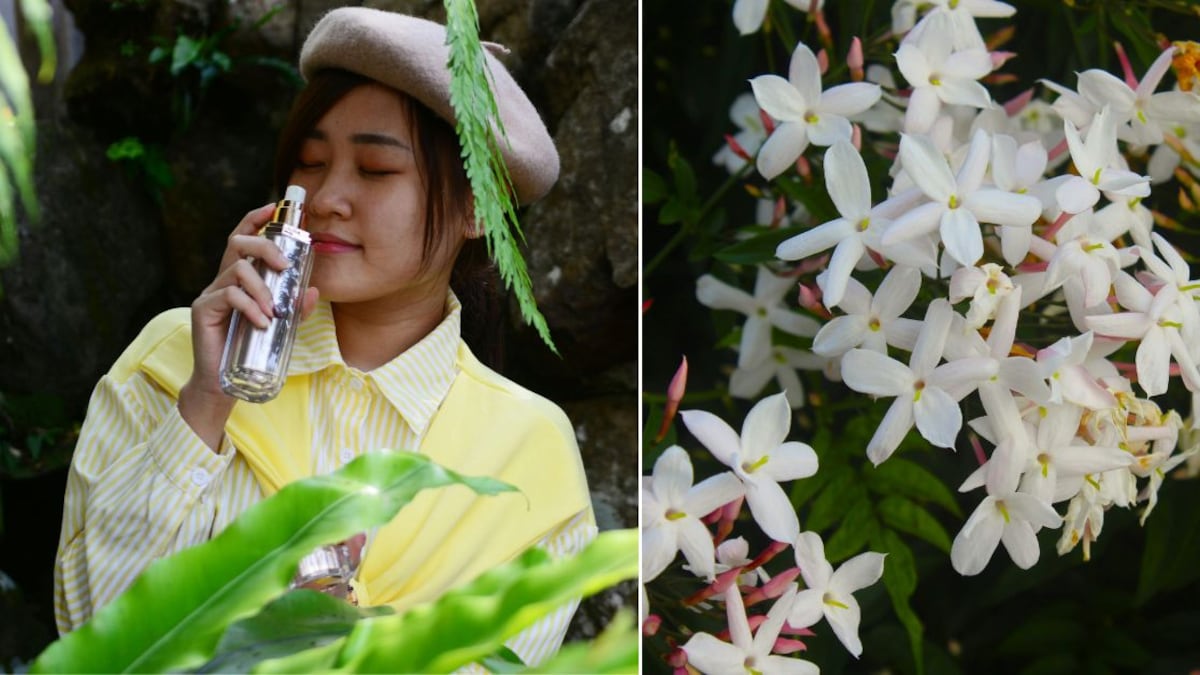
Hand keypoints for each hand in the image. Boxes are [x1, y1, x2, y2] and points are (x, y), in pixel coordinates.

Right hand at [179, 203, 319, 449]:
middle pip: (238, 243)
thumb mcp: (281, 325)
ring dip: (262, 289)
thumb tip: (315, 290)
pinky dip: (250, 307)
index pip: (243, 237)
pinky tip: (262, 322)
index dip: (255, 218)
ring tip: (274, 312)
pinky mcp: (203, 310)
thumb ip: (295, 306)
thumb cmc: (250, 349)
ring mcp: (210, 294)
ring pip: (237, 271)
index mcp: (239, 278)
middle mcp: (222, 280)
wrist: (223, 382)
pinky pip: (229, 297)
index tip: (274, 207)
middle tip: (286, 266)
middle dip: (265, 247)